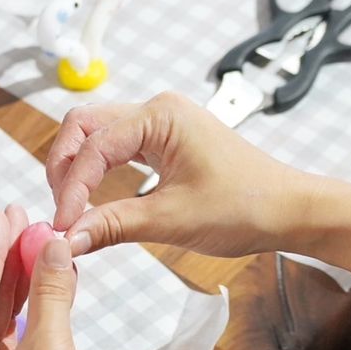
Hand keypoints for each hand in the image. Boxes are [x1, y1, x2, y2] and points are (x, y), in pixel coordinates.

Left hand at [0, 208, 119, 349]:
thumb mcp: (50, 349)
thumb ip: (50, 292)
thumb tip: (53, 242)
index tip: (2, 214)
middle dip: (7, 258)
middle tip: (21, 216)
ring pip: (6, 312)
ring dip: (26, 277)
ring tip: (41, 237)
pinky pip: (25, 329)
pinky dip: (40, 302)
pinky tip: (54, 273)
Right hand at [47, 93, 315, 258]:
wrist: (289, 211)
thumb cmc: (246, 206)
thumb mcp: (172, 220)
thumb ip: (113, 225)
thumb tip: (68, 239)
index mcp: (160, 116)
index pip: (94, 147)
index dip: (72, 187)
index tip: (63, 224)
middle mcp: (157, 110)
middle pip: (84, 127)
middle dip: (65, 167)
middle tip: (61, 211)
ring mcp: (160, 124)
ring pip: (96, 136)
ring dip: (78, 169)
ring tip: (73, 209)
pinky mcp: (164, 143)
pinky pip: (117, 149)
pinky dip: (98, 172)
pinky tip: (93, 200)